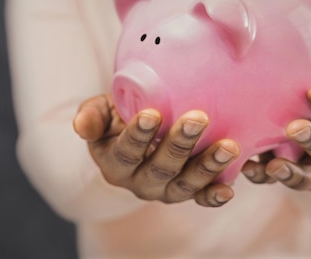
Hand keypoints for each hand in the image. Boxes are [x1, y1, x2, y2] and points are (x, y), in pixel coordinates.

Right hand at [73, 94, 239, 206]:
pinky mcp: (189, 190)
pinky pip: (202, 198)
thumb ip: (91, 116)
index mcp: (116, 163)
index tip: (152, 114)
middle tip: (198, 118)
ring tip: (229, 146)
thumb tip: (80, 126)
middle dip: (180, 144)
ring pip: (186, 183)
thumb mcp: (101, 111)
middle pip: (161, 168)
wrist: (141, 129)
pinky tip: (229, 189)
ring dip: (208, 166)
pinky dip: (214, 195)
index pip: (126, 152)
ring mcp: (166, 189)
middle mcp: (140, 182)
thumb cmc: (120, 116)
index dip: (138, 135)